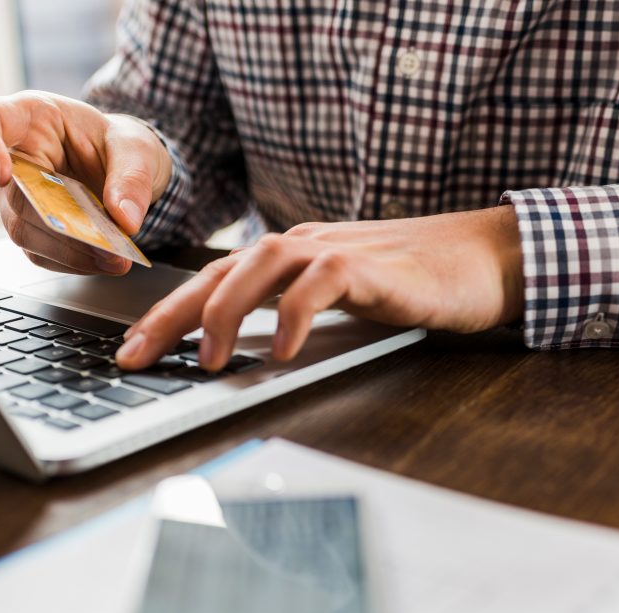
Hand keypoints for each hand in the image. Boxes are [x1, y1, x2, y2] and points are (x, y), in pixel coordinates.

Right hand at [0, 91, 171, 275]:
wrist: (121, 167)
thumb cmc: (116, 144)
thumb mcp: (136, 147)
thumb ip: (132, 177)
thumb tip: (124, 220)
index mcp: (29, 116)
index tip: (1, 173)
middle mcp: (13, 157)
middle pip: (12, 194)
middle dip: (56, 223)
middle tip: (102, 242)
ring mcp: (14, 195)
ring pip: (23, 230)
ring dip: (68, 250)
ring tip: (112, 259)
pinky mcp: (28, 227)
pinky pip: (40, 252)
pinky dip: (73, 261)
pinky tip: (102, 262)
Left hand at [115, 206, 524, 371]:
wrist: (487, 258)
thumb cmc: (417, 282)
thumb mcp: (343, 303)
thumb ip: (298, 314)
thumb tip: (253, 354)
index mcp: (290, 256)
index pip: (213, 280)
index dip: (167, 313)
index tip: (131, 351)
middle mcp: (303, 246)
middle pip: (219, 271)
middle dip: (171, 315)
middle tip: (135, 357)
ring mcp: (337, 250)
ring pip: (261, 266)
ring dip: (226, 312)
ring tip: (210, 360)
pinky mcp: (372, 266)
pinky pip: (322, 284)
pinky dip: (297, 315)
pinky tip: (284, 352)